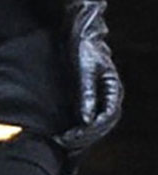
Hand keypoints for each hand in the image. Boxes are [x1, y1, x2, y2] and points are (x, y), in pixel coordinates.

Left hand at [55, 5, 122, 154]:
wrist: (77, 32)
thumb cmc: (82, 46)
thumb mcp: (83, 67)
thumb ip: (86, 92)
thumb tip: (86, 119)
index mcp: (113, 89)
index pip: (107, 117)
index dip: (91, 130)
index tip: (74, 136)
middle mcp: (109, 97)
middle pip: (101, 125)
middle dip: (84, 137)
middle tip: (63, 142)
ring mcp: (100, 99)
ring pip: (94, 125)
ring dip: (80, 136)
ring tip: (61, 142)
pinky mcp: (89, 98)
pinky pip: (86, 119)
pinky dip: (76, 129)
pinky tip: (63, 134)